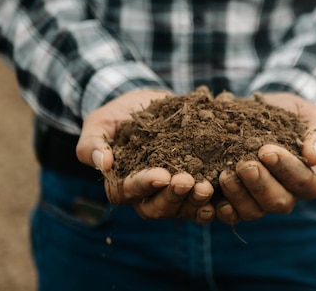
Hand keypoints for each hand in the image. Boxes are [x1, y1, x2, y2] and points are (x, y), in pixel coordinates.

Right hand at [76, 89, 215, 223]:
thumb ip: (93, 143)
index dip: (145, 185)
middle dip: (173, 196)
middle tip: (188, 181)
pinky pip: (201, 203)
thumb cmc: (117, 116)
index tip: (161, 174)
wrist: (149, 105)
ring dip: (194, 201)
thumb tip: (103, 164)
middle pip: (156, 208)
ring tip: (207, 186)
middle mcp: (146, 195)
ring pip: (181, 208)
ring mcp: (170, 194)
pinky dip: (212, 203)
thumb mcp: (99, 124)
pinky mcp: (191, 187)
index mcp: (121, 184)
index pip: (128, 192)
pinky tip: (222, 198)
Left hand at [215, 92, 315, 224]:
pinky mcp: (236, 202)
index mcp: (308, 179)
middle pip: (278, 201)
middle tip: (245, 164)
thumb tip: (313, 157)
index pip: (304, 182)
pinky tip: (212, 196)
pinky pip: (231, 215)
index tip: (267, 151)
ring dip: (238, 195)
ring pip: (253, 211)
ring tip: (225, 175)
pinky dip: (221, 209)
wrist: (258, 111)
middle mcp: (286, 195)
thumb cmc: (292, 114)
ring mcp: (260, 202)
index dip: (286, 169)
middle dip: (260, 184)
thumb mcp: (311, 116)